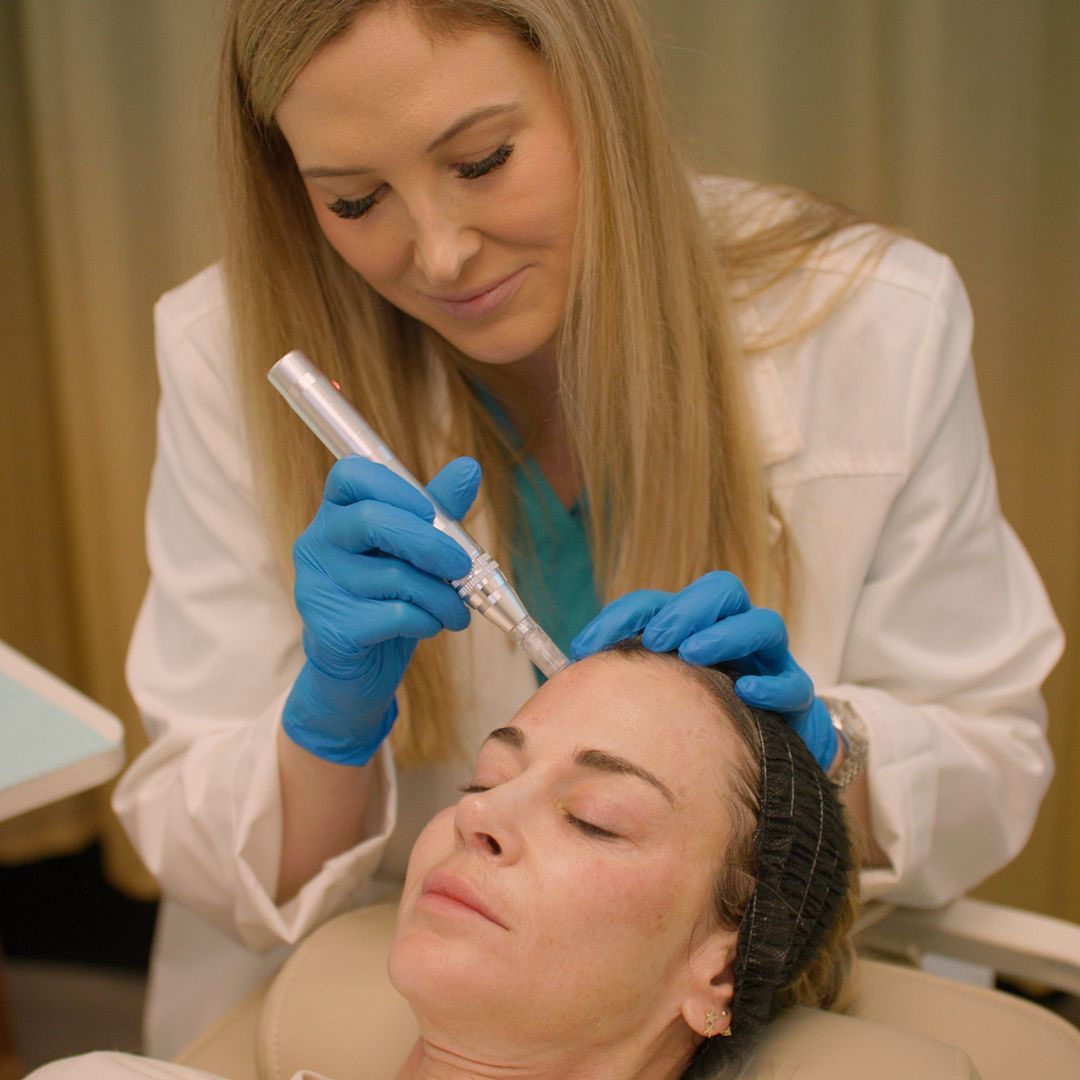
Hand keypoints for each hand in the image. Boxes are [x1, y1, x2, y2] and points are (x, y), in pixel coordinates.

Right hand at [283, 456, 480, 765]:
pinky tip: (429, 627)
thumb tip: (468, 468)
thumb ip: (438, 511)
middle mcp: (316, 544)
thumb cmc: (386, 602)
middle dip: (432, 543)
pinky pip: (395, 615)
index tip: (431, 511)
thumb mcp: (414, 554)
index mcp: (335, 515)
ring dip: (441, 595)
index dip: (396, 487)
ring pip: (394, 576)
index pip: (351, 475)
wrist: (357, 674)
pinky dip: (427, 621)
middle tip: (464, 565)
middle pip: (372, 521)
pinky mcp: (329, 630)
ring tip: (456, 610)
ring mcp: (316, 587)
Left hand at [569, 571, 836, 770]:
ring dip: (727, 633)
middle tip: (659, 638)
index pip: (658, 603)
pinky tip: (747, 692)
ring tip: (696, 652)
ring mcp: (770, 664)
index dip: (624, 615)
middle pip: (723, 591)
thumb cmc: (699, 727)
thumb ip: (621, 687)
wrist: (765, 769)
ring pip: (764, 624)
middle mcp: (734, 637)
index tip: (587, 645)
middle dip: (688, 608)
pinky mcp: (797, 703)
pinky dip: (773, 685)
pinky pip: (795, 686)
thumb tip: (565, 683)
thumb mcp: (655, 702)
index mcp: (694, 632)